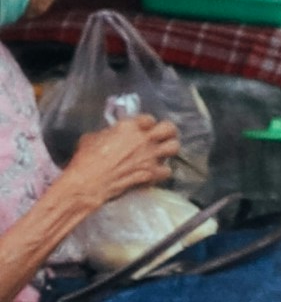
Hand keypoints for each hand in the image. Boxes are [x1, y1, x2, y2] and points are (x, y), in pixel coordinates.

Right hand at [60, 113, 183, 221]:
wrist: (89, 182)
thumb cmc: (86, 159)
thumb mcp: (92, 138)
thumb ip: (106, 134)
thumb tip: (108, 135)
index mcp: (129, 126)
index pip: (148, 119)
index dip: (147, 124)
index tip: (144, 129)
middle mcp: (144, 138)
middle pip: (169, 128)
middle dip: (168, 132)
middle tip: (163, 138)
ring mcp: (150, 156)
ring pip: (174, 147)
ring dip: (169, 151)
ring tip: (162, 154)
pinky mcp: (152, 173)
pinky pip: (167, 171)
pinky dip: (161, 173)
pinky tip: (154, 174)